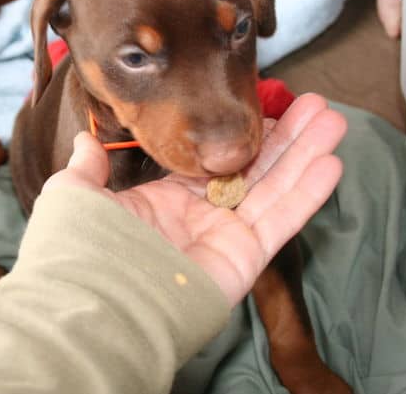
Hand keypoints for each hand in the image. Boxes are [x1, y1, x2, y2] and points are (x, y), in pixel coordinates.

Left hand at [41, 93, 346, 305]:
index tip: (260, 108)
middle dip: (283, 138)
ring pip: (273, 188)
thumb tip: (85, 140)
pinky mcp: (244, 257)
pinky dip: (306, 192)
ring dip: (304, 154)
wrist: (93, 299)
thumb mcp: (75, 193)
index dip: (236, 137)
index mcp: (162, 201)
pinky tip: (329, 161)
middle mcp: (197, 217)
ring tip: (330, 119)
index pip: (209, 162)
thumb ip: (88, 166)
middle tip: (313, 105)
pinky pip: (281, 220)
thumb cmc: (78, 246)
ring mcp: (223, 237)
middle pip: (251, 169)